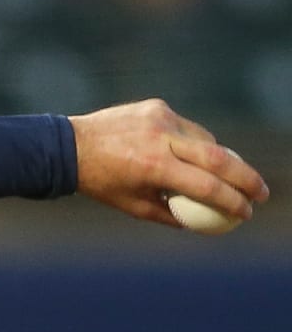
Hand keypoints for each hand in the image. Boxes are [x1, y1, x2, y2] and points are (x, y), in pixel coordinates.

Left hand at [70, 98, 269, 226]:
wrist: (69, 145)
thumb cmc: (100, 182)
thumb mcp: (132, 206)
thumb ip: (168, 213)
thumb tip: (201, 224)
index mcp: (153, 167)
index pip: (206, 186)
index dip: (231, 201)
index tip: (246, 213)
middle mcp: (160, 139)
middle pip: (218, 158)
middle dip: (246, 177)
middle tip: (261, 193)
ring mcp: (161, 118)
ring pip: (205, 140)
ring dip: (220, 160)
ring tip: (226, 178)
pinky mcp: (158, 107)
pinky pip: (188, 127)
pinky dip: (195, 144)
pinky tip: (193, 157)